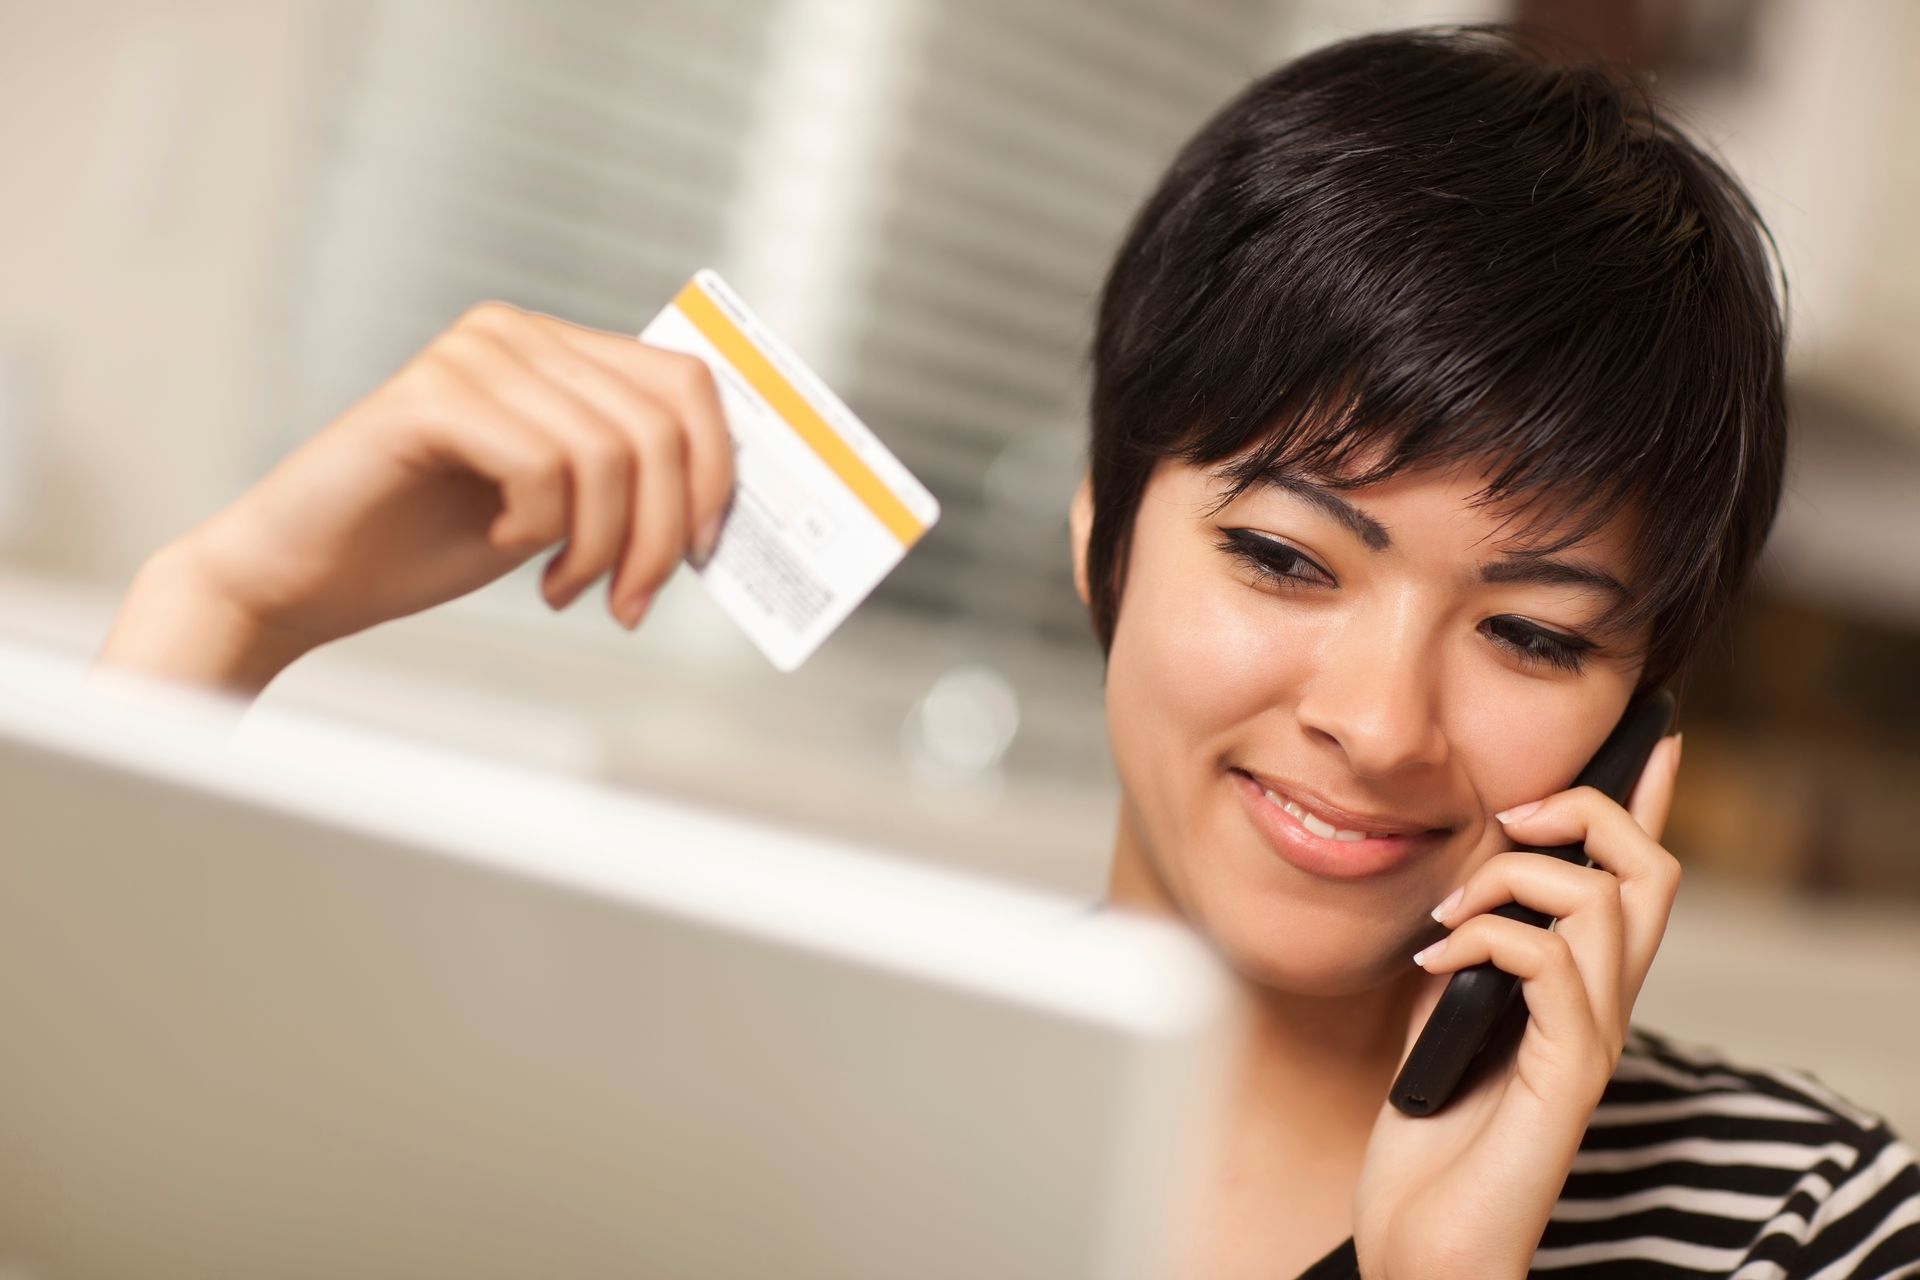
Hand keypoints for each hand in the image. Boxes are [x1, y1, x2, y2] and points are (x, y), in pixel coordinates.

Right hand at [109, 302, 734, 688]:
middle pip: (660, 424)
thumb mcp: (562, 510)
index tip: (703, 551)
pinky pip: (543, 466)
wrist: (303, 578)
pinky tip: (507, 551)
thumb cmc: (428, 544)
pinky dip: (542, 529)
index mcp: (558, 350)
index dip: (718, 470)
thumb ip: (631, 484)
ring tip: (565, 587)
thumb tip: (725, 508)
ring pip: (610, 453)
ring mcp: (472, 355)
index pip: (687, 382)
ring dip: (604, 545)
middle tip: (630, 601)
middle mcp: (517, 333)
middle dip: (662, 531)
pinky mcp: (430, 394)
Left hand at [1351, 733, 1684, 1278]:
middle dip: (1586, 814)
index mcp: (1579, 987)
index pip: (1635, 879)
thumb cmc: (1431, 1132)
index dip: (1646, 804)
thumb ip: (1470, 950)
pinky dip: (1489, 941)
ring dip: (1512, 881)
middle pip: (1650, 871)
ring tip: (1446, 918)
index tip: (1649, 737)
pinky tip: (1436, 964)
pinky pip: (1554, 966)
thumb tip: (1462, 889)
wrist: (1424, 1238)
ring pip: (1606, 905)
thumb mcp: (1444, 1010)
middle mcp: (1603, 1009)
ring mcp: (1591, 1043)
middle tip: (1506, 820)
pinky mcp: (1567, 1080)